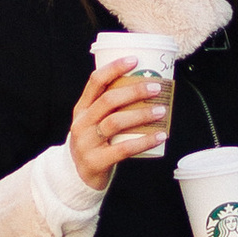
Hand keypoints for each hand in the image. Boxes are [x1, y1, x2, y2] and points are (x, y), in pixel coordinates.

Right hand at [69, 58, 172, 190]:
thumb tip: (145, 86)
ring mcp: (87, 143)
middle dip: (134, 91)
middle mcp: (82, 123)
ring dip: (141, 114)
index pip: (95, 82)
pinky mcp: (96, 161)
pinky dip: (144, 141)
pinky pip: (123, 149)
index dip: (114, 68)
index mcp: (81, 109)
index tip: (134, 60)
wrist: (76, 176)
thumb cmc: (93, 143)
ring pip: (115, 123)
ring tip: (161, 111)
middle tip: (156, 88)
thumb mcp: (93, 122)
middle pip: (108, 101)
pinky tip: (160, 136)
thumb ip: (110, 107)